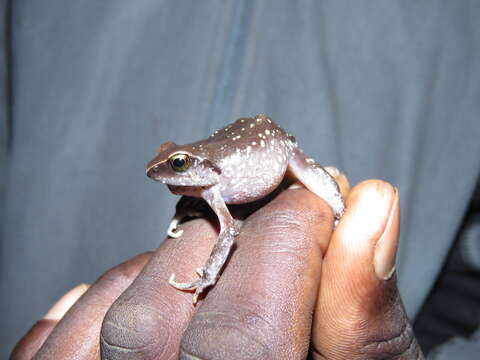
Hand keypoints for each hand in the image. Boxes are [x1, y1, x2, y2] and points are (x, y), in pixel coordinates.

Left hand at [11, 173, 424, 358]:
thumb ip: (366, 309)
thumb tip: (372, 202)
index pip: (244, 339)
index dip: (287, 246)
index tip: (316, 201)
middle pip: (159, 326)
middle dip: (228, 238)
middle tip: (276, 214)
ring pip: (114, 324)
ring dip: (171, 263)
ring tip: (223, 255)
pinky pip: (59, 344)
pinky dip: (100, 299)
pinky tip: (144, 286)